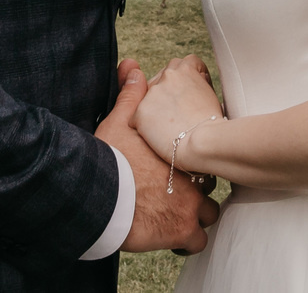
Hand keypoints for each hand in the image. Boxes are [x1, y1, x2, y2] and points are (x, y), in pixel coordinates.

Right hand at [96, 58, 216, 253]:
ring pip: (208, 213)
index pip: (205, 151)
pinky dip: (188, 240)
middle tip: (178, 191)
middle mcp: (191, 177)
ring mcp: (190, 205)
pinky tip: (175, 237)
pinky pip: (197, 240)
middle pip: (209, 183)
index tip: (184, 163)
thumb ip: (131, 96)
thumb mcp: (118, 123)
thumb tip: (132, 65)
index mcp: (180, 151)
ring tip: (175, 214)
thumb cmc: (107, 160)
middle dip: (197, 187)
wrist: (98, 197)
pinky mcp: (182, 231)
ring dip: (196, 214)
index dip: (195, 159)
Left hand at [136, 53, 225, 167]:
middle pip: (166, 76)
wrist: (201, 143)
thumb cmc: (211, 124)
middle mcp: (166, 76)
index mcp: (186, 70)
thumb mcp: (211, 94)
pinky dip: (146, 125)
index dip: (191, 77)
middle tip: (180, 109)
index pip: (185, 63)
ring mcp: (151, 94)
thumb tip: (194, 86)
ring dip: (157, 105)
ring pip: (150, 95)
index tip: (193, 89)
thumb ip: (198, 83)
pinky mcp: (140, 113)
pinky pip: (138, 117)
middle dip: (171, 89)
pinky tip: (159, 135)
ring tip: (170, 125)